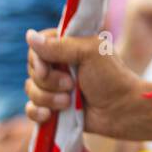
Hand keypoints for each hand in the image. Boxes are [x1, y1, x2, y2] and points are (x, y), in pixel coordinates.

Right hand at [24, 28, 151, 142]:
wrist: (122, 110)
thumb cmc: (112, 78)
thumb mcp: (89, 53)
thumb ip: (59, 46)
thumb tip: (29, 36)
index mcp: (68, 47)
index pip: (36, 47)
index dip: (37, 59)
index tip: (48, 67)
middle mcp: (59, 65)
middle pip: (32, 70)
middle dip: (48, 81)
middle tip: (71, 85)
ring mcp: (56, 88)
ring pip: (31, 90)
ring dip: (48, 98)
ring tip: (69, 102)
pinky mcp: (54, 108)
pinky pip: (31, 109)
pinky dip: (37, 113)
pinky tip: (50, 115)